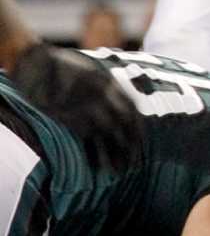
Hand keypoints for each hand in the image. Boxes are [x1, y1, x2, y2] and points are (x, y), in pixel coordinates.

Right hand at [12, 40, 142, 171]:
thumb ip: (108, 87)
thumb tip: (121, 104)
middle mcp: (105, 97)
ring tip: (120, 171)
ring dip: (116, 156)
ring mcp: (89, 108)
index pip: (132, 110)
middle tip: (135, 161)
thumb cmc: (66, 68)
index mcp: (111, 84)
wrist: (42, 65)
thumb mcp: (93, 73)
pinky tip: (99, 168)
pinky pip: (88, 141)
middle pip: (124, 125)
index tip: (141, 140)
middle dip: (131, 145)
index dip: (137, 128)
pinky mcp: (73, 118)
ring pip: (109, 136)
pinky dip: (95, 156)